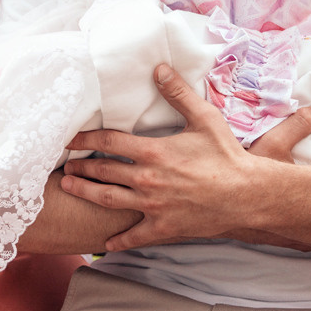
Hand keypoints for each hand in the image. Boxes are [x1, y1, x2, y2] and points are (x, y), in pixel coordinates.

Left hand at [61, 64, 310, 251]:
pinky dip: (117, 240)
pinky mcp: (162, 227)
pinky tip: (104, 242)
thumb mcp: (204, 118)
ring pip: (108, 200)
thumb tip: (158, 68)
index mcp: (153, 152)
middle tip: (64, 164)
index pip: (108, 141)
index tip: (69, 138)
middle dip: (80, 167)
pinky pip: (133, 236)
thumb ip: (178, 93)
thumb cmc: (226, 156)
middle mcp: (147, 180)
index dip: (85, 138)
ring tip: (69, 187)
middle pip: (103, 171)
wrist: (247, 195)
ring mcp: (152, 206)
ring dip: (86, 193)